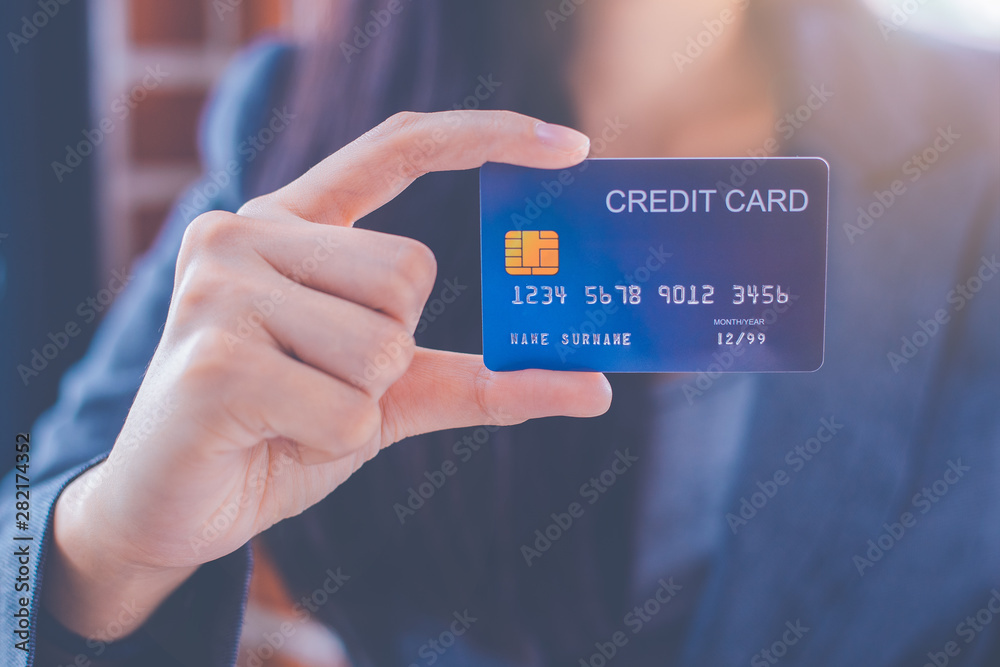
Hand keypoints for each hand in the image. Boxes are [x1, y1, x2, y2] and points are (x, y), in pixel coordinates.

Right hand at [43, 111, 610, 638]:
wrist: (173, 508)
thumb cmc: (281, 433)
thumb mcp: (388, 396)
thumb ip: (481, 380)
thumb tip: (596, 387)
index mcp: (289, 223)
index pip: (397, 149)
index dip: (486, 136)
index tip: (573, 147)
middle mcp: (244, 233)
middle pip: (410, 272)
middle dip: (392, 353)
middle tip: (320, 382)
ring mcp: (219, 290)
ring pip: (385, 346)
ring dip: (360, 405)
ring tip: (290, 412)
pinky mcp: (215, 361)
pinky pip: (350, 410)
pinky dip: (332, 442)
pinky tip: (268, 436)